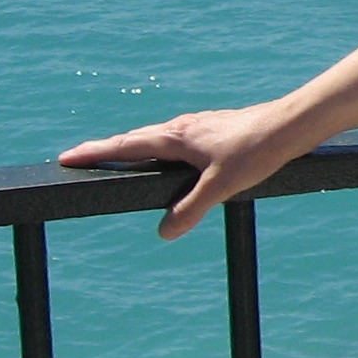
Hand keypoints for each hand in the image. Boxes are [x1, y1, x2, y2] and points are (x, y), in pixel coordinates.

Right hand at [57, 101, 311, 240]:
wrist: (291, 124)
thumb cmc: (257, 150)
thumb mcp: (221, 186)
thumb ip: (191, 209)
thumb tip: (164, 233)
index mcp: (175, 137)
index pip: (125, 146)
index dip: (94, 153)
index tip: (66, 157)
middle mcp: (182, 127)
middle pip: (135, 139)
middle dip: (106, 149)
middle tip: (81, 158)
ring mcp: (198, 126)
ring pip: (156, 137)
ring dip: (133, 146)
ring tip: (118, 157)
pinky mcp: (214, 129)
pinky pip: (175, 138)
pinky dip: (159, 146)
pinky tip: (171, 155)